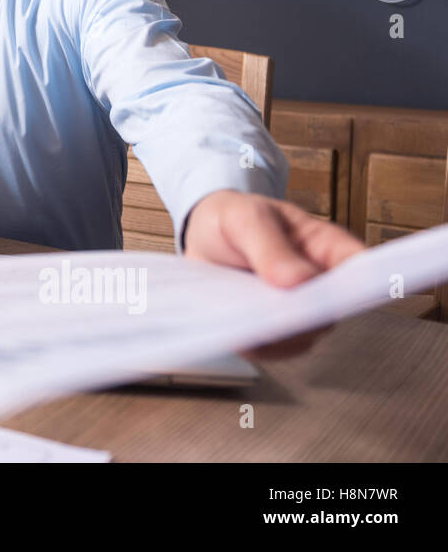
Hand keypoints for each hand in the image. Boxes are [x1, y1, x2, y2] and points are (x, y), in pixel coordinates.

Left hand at [184, 189, 365, 358]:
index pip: (361, 268)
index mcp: (327, 247)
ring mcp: (299, 313)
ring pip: (303, 336)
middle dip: (309, 315)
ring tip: (252, 326)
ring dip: (279, 335)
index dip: (367, 283)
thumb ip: (271, 246)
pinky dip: (256, 345)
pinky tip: (237, 337)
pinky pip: (272, 348)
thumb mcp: (246, 219)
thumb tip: (300, 281)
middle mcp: (321, 286)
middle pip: (332, 310)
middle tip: (284, 314)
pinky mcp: (273, 334)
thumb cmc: (233, 220)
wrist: (200, 239)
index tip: (347, 292)